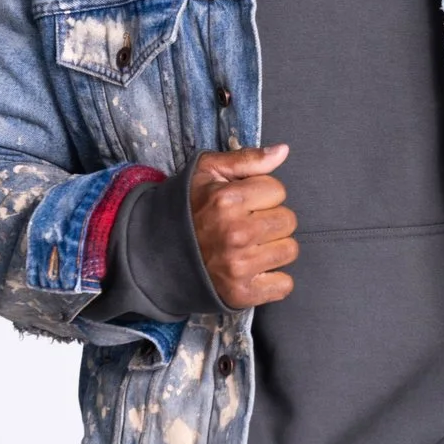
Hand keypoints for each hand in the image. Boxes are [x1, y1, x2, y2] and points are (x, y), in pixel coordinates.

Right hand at [188, 144, 296, 308]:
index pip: (278, 190)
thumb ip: (247, 159)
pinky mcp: (241, 293)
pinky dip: (274, 279)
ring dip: (274, 247)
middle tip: (247, 224)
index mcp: (227, 200)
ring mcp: (239, 266)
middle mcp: (235, 233)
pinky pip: (284, 284)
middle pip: (288, 220)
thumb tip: (283, 151)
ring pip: (289, 250)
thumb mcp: (208, 172)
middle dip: (271, 219)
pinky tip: (253, 269)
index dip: (263, 193)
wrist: (154, 252)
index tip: (245, 202)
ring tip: (250, 246)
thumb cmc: (186, 208)